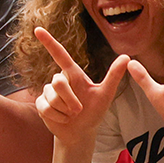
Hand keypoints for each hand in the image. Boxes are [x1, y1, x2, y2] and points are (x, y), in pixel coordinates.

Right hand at [32, 27, 129, 147]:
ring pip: (52, 97)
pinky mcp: (41, 105)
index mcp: (73, 74)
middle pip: (58, 82)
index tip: (37, 29)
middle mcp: (59, 80)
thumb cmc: (94, 112)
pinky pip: (45, 108)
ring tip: (71, 115)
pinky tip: (63, 119)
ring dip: (65, 110)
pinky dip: (57, 117)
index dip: (49, 42)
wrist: (81, 132)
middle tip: (78, 110)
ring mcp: (48, 93)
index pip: (60, 55)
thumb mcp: (106, 94)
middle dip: (70, 99)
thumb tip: (127, 56)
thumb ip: (114, 76)